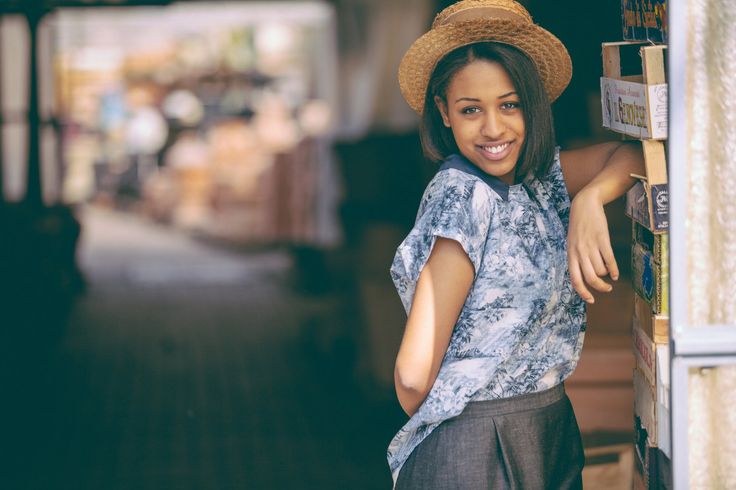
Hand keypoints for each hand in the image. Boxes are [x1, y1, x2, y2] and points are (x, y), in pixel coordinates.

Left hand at [567, 188, 618, 303]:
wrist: (584, 205)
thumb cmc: (578, 226)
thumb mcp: (572, 243)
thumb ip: (576, 258)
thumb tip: (584, 277)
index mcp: (571, 254)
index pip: (575, 279)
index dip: (583, 292)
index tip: (591, 300)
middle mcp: (579, 252)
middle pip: (590, 278)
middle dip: (599, 288)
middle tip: (606, 289)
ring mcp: (591, 246)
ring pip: (600, 270)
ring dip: (606, 277)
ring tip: (609, 276)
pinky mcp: (602, 239)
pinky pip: (609, 260)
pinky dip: (614, 270)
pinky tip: (615, 273)